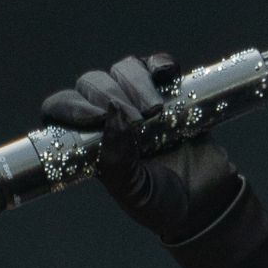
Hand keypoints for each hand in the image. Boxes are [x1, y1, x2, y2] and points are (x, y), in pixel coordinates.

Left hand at [40, 52, 241, 243]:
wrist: (207, 202)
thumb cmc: (163, 204)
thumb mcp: (134, 192)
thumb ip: (117, 159)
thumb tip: (111, 114)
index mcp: (88, 142)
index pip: (60, 109)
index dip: (70, 106)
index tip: (94, 118)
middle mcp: (109, 118)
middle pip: (92, 83)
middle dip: (109, 94)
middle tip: (138, 121)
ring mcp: (138, 101)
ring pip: (123, 70)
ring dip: (136, 82)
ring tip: (156, 111)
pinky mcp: (170, 92)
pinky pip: (158, 65)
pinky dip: (161, 63)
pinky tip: (168, 75)